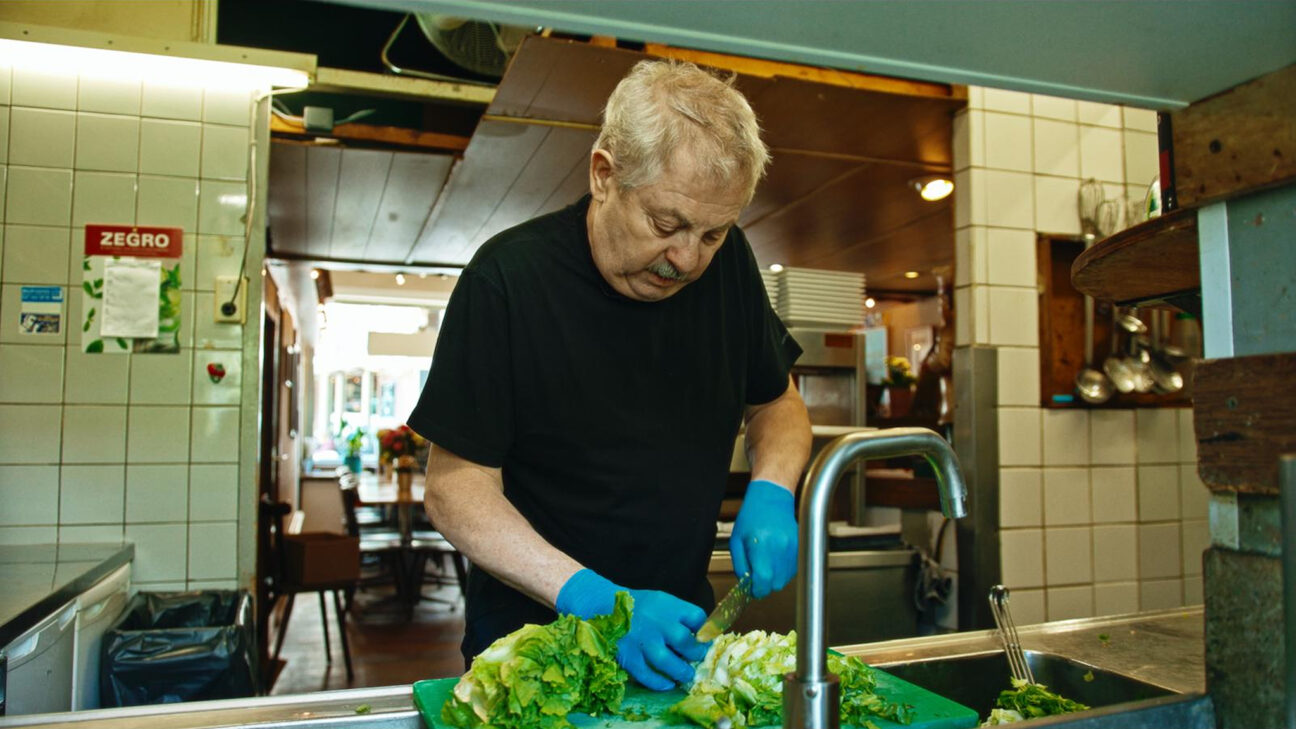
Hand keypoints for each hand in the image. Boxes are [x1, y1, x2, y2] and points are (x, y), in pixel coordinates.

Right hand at [556, 569, 707, 690]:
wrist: (601, 605)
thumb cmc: (637, 606)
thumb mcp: (660, 601)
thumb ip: (678, 616)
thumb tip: (699, 638)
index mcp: (667, 605)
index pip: (696, 617)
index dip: (704, 630)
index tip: (703, 639)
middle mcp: (657, 622)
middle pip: (685, 641)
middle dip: (696, 653)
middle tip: (697, 658)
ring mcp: (643, 641)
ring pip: (668, 662)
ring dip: (681, 671)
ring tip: (686, 675)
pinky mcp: (629, 656)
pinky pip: (648, 675)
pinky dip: (660, 682)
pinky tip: (667, 684)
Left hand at [730, 480, 797, 597]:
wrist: (772, 499)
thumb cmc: (752, 517)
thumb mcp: (736, 541)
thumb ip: (740, 566)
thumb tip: (746, 584)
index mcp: (761, 546)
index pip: (763, 582)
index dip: (756, 590)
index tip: (752, 589)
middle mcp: (780, 548)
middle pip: (775, 585)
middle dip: (765, 584)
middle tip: (756, 573)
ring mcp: (792, 549)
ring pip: (785, 579)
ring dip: (774, 577)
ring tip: (766, 560)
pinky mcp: (800, 549)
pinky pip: (792, 570)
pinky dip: (782, 570)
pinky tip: (775, 556)